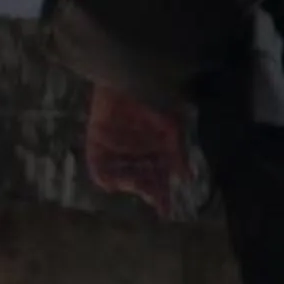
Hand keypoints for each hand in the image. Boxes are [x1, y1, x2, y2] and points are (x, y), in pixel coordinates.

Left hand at [85, 83, 190, 216]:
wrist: (128, 74)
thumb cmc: (155, 98)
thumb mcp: (172, 126)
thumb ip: (178, 152)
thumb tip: (187, 176)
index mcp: (153, 151)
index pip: (158, 180)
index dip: (161, 196)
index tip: (165, 209)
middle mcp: (134, 153)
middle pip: (139, 180)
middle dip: (145, 191)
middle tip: (150, 196)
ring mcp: (115, 148)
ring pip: (119, 175)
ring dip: (126, 183)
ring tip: (135, 186)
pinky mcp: (96, 139)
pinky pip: (96, 164)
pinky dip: (102, 175)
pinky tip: (109, 183)